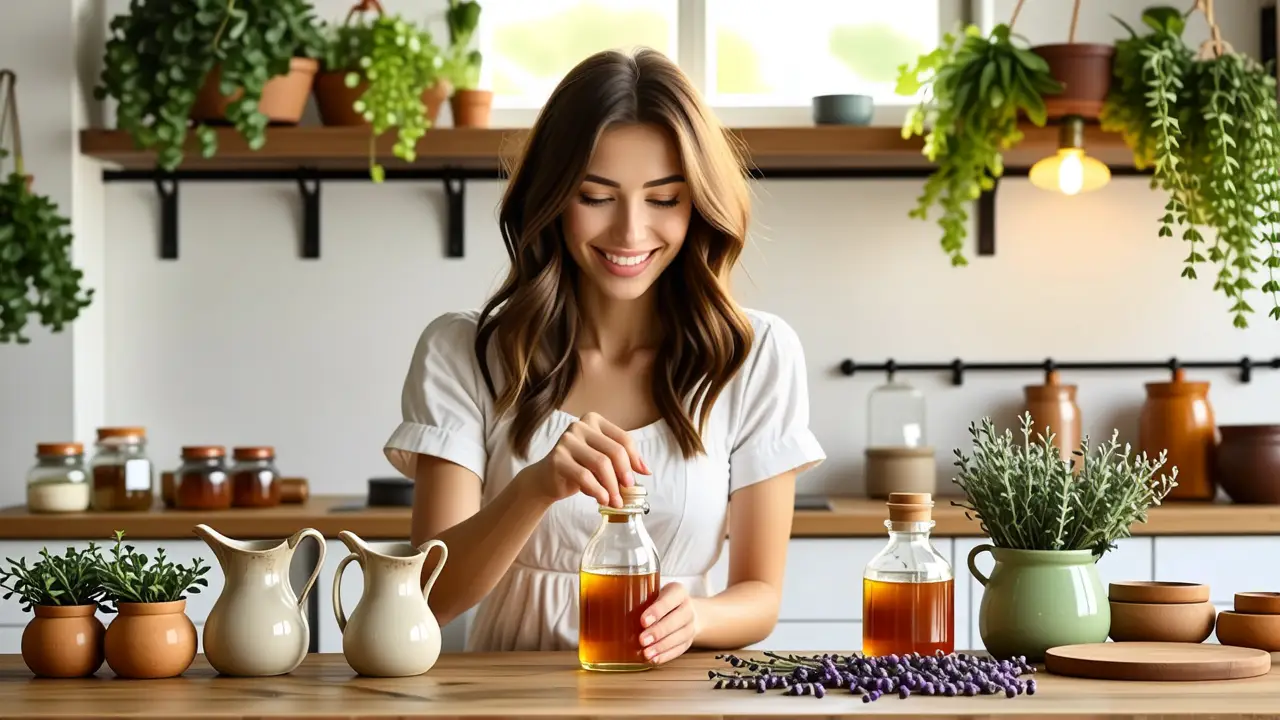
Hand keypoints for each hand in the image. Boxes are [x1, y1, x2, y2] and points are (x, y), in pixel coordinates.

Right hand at [522, 412, 650, 507]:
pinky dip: (597, 490)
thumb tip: (646, 470)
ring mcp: (567, 440)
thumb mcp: (602, 461)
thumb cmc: (579, 468)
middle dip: (624, 474)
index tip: (640, 476)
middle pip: (614, 451)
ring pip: (601, 464)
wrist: (547, 479)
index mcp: (594, 420)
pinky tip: (602, 500)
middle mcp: (580, 426)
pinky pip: (584, 476)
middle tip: (627, 491)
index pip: (623, 438)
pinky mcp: (557, 457)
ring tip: (615, 501)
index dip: (635, 458)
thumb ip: (622, 461)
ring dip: (612, 486)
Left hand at [639, 582, 698, 664]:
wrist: (687, 610)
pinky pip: (679, 649)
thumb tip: (613, 610)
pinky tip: (654, 659)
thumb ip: (640, 598)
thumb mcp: (655, 592)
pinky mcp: (688, 641)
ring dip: (661, 647)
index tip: (643, 621)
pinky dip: (665, 655)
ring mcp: (691, 626)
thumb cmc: (663, 600)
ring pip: (678, 637)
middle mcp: (688, 608)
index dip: (656, 611)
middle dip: (658, 632)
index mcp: (678, 592)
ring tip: (646, 653)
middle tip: (642, 640)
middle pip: (675, 621)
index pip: (669, 600)